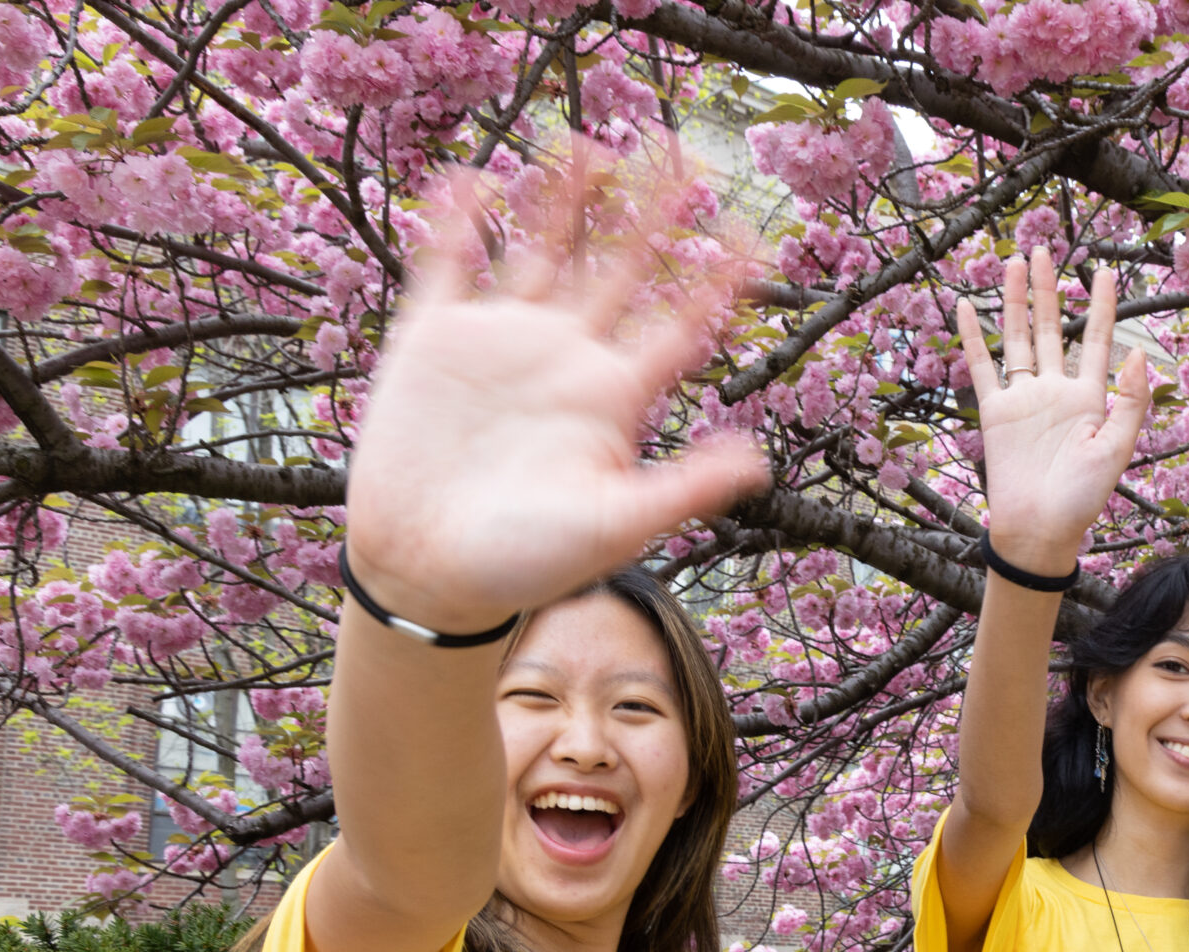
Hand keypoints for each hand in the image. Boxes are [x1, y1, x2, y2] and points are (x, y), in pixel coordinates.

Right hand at [345, 149, 769, 632]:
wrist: (429, 573)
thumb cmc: (528, 565)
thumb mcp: (617, 526)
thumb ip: (685, 488)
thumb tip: (759, 461)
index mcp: (615, 396)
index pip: (681, 321)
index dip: (718, 279)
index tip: (753, 232)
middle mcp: (565, 358)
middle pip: (619, 267)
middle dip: (650, 213)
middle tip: (684, 154)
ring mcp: (501, 342)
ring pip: (541, 248)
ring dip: (563, 198)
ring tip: (590, 141)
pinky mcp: (435, 338)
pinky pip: (450, 262)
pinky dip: (458, 219)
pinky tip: (472, 175)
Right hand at [954, 245, 1150, 576]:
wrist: (1038, 530)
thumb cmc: (1082, 498)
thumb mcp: (1117, 449)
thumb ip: (1131, 401)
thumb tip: (1139, 352)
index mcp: (1090, 398)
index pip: (1095, 339)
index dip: (1101, 305)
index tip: (1105, 270)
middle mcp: (1056, 391)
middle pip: (1051, 327)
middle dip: (1050, 288)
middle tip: (1045, 247)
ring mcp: (1024, 398)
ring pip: (1017, 337)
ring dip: (1015, 300)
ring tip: (1014, 262)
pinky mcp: (995, 411)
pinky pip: (982, 366)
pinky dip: (973, 337)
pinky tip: (966, 306)